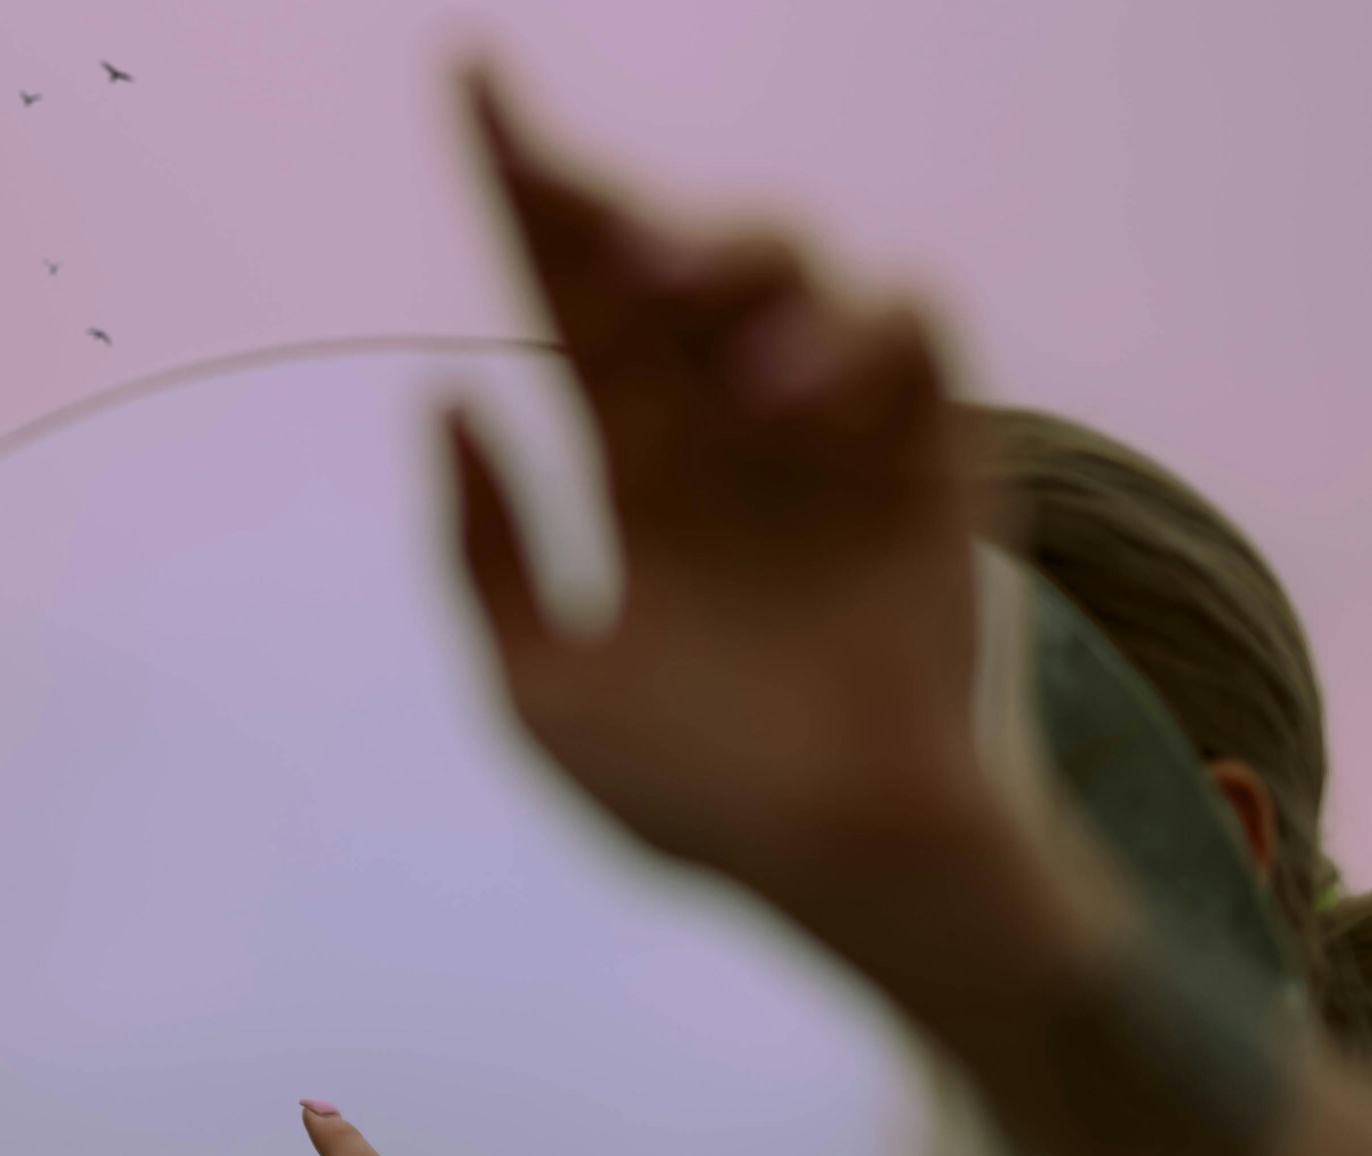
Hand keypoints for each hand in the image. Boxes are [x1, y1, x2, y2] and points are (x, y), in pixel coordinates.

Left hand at [444, 59, 1017, 966]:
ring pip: (786, 259)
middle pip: (662, 261)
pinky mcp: (930, 446)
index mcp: (640, 483)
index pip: (568, 308)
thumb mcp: (539, 692)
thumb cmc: (693, 799)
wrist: (839, 856)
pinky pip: (907, 316)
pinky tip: (778, 401)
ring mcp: (831, 437)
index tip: (469, 83)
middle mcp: (729, 438)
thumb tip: (441, 400)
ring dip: (723, 257)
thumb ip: (486, 553)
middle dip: (614, 205)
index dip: (522, 194)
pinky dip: (845, 325)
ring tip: (668, 317)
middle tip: (584, 230)